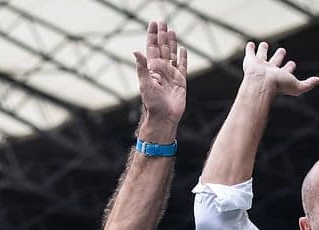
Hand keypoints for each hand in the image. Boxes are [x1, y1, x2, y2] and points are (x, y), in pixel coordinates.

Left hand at [134, 21, 187, 138]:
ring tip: (171, 31)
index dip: (152, 35)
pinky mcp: (181, 81)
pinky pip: (182, 66)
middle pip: (162, 48)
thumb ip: (142, 68)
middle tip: (162, 21)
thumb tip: (136, 52)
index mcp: (152, 69)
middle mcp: (161, 70)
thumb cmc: (152, 104)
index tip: (153, 23)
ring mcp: (171, 75)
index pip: (152, 48)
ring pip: (172, 54)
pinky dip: (183, 57)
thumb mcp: (145, 85)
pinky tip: (183, 49)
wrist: (164, 118)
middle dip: (162, 35)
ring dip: (172, 43)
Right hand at [243, 41, 318, 95]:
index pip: (286, 70)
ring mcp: (259, 65)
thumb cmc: (278, 86)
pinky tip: (250, 44)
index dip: (289, 67)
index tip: (292, 64)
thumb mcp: (297, 86)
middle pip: (275, 62)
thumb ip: (308, 84)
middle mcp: (269, 70)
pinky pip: (250, 52)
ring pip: (262, 56)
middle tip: (282, 51)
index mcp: (279, 76)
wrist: (261, 83)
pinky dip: (250, 49)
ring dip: (263, 50)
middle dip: (278, 57)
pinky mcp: (250, 61)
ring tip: (264, 45)